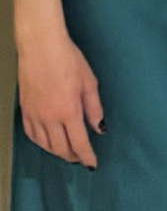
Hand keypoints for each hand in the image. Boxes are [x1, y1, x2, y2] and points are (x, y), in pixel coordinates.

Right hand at [17, 30, 103, 166]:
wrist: (40, 46)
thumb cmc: (68, 59)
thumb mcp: (89, 82)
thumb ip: (94, 108)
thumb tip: (98, 128)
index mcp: (69, 111)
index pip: (79, 143)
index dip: (87, 157)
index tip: (92, 164)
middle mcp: (50, 118)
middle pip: (60, 149)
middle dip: (72, 157)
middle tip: (80, 157)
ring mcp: (34, 115)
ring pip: (44, 145)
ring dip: (56, 152)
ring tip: (66, 151)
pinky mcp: (24, 109)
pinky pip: (31, 134)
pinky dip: (40, 142)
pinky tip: (46, 141)